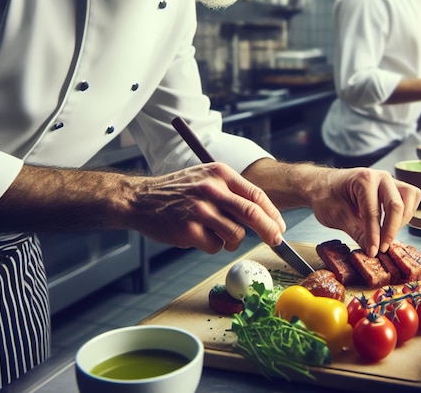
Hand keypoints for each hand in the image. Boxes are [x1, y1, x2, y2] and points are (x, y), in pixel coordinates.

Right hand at [128, 162, 285, 253]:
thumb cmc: (178, 191)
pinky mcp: (189, 231)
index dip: (272, 213)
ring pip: (236, 234)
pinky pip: (215, 247)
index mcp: (220, 173)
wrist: (141, 199)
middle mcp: (211, 189)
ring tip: (217, 234)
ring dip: (232, 240)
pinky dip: (212, 246)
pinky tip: (198, 235)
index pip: (256, 194)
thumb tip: (263, 214)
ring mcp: (199, 211)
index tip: (279, 226)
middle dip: (270, 231)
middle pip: (252, 214)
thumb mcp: (206, 178)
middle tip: (277, 241)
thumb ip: (232, 191)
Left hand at [307, 167, 420, 257]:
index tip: (374, 252)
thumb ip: (357, 233)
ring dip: (401, 221)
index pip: (373, 211)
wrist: (322, 185)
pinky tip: (391, 225)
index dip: (374, 235)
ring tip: (386, 236)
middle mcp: (380, 176)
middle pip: (396, 205)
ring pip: (409, 199)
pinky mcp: (393, 187)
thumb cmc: (326, 195)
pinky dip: (405, 213)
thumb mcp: (337, 216)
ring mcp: (389, 180)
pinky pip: (409, 198)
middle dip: (390, 230)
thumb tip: (373, 251)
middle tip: (382, 248)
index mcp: (363, 179)